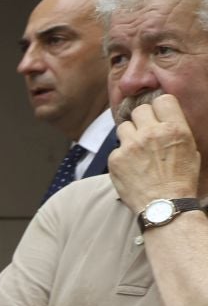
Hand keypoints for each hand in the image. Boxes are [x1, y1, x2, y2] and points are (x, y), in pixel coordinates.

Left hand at [110, 94, 202, 210]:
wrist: (164, 206)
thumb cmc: (181, 180)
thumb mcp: (190, 149)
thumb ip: (176, 130)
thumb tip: (164, 119)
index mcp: (174, 128)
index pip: (162, 100)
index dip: (159, 108)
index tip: (158, 116)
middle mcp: (151, 133)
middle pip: (139, 110)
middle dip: (142, 120)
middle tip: (146, 133)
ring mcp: (131, 145)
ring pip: (123, 127)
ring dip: (129, 135)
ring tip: (137, 150)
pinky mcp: (115, 159)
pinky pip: (116, 148)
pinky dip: (121, 156)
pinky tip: (131, 167)